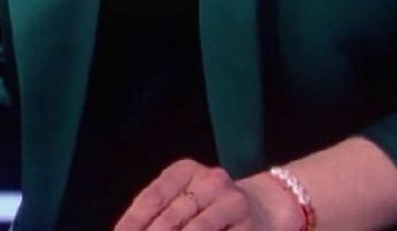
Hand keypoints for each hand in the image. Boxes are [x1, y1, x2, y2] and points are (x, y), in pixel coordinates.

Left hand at [113, 159, 298, 230]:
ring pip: (194, 230)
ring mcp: (232, 202)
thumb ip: (156, 215)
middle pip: (170, 218)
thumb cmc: (209, 208)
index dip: (131, 223)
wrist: (265, 208)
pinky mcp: (248, 226)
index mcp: (185, 171)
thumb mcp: (182, 199)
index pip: (151, 199)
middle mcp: (210, 181)